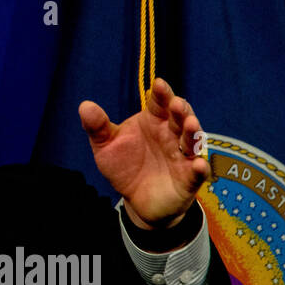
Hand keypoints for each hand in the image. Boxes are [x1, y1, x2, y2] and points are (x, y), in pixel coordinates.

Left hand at [79, 77, 208, 228]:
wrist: (136, 199)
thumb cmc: (125, 166)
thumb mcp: (106, 146)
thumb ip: (97, 127)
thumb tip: (85, 105)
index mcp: (153, 122)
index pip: (159, 104)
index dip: (161, 94)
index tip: (159, 84)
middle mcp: (171, 135)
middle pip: (179, 119)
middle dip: (180, 110)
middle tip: (176, 104)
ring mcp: (182, 157)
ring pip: (192, 142)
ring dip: (193, 133)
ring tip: (190, 125)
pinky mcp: (188, 179)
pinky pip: (196, 173)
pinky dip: (199, 169)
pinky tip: (198, 165)